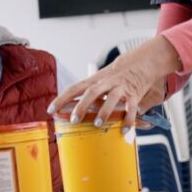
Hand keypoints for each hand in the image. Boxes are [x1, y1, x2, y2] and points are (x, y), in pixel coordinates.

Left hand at [47, 36, 180, 129]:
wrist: (140, 63)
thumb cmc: (116, 76)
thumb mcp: (100, 81)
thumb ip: (88, 94)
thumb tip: (70, 110)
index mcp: (95, 80)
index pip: (74, 88)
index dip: (61, 98)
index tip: (50, 110)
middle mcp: (106, 83)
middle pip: (91, 92)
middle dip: (82, 106)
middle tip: (74, 119)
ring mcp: (120, 88)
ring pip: (112, 98)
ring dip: (105, 111)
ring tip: (98, 123)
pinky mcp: (134, 94)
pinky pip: (132, 108)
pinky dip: (128, 119)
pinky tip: (125, 129)